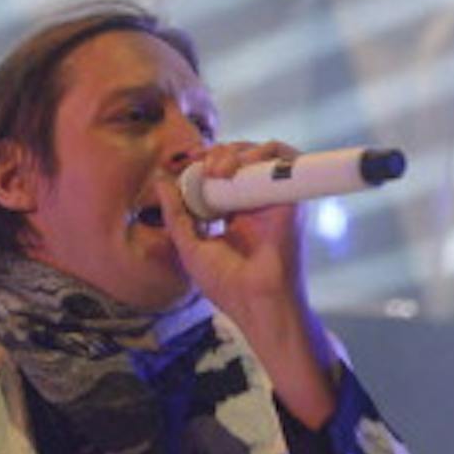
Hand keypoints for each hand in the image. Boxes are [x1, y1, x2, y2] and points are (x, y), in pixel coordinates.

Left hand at [156, 141, 338, 426]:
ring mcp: (275, 198)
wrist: (255, 302)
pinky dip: (264, 153)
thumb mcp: (189, 246)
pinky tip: (239, 168)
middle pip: (242, 157)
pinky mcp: (291, 198)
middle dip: (219, 152)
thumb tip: (161, 183)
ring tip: (218, 170)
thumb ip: (176, 215)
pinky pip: (286, 160)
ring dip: (237, 151)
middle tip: (202, 164)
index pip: (223, 172)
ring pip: (263, 152)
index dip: (206, 159)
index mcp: (233, 212)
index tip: (187, 158)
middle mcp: (256, 201)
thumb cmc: (226, 284)